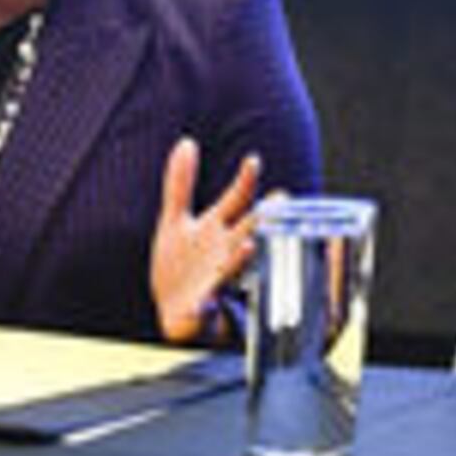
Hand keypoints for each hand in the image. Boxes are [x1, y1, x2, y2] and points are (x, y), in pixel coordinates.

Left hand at [150, 139, 262, 344]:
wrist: (174, 314)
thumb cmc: (181, 266)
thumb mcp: (174, 222)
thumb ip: (180, 183)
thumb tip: (186, 141)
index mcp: (217, 228)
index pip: (237, 199)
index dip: (245, 180)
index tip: (252, 160)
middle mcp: (225, 250)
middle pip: (249, 229)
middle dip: (264, 218)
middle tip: (281, 201)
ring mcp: (217, 278)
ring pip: (235, 266)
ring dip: (241, 257)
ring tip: (248, 246)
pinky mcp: (204, 307)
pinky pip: (206, 306)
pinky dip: (206, 305)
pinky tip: (204, 302)